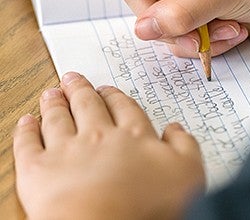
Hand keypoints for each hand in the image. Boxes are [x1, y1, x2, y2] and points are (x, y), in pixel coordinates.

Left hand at [14, 72, 204, 219]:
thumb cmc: (149, 207)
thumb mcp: (188, 174)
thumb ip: (185, 146)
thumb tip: (176, 129)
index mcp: (133, 136)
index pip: (123, 108)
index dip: (115, 96)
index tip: (108, 89)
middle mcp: (99, 136)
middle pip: (88, 105)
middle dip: (81, 89)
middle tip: (74, 78)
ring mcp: (66, 151)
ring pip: (58, 118)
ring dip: (55, 103)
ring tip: (52, 92)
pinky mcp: (37, 170)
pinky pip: (27, 143)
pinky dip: (26, 129)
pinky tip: (27, 121)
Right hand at [121, 0, 249, 57]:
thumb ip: (181, 10)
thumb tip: (143, 29)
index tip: (187, 4)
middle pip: (146, 3)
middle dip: (177, 27)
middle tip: (201, 37)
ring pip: (166, 26)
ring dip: (197, 38)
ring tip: (231, 31)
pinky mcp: (202, 13)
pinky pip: (187, 37)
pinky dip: (209, 43)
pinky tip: (234, 33)